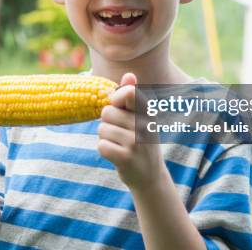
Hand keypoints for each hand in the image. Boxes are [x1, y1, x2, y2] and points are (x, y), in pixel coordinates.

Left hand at [97, 73, 165, 190]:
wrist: (150, 177)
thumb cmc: (140, 141)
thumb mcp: (140, 118)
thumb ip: (132, 96)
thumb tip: (128, 74)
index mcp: (148, 112)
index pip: (128, 93)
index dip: (116, 99)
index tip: (119, 109)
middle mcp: (144, 125)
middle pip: (107, 112)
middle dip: (108, 123)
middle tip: (120, 134)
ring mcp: (136, 142)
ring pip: (102, 129)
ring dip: (106, 138)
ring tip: (120, 145)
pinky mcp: (126, 158)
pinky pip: (102, 145)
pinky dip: (105, 151)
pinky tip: (117, 156)